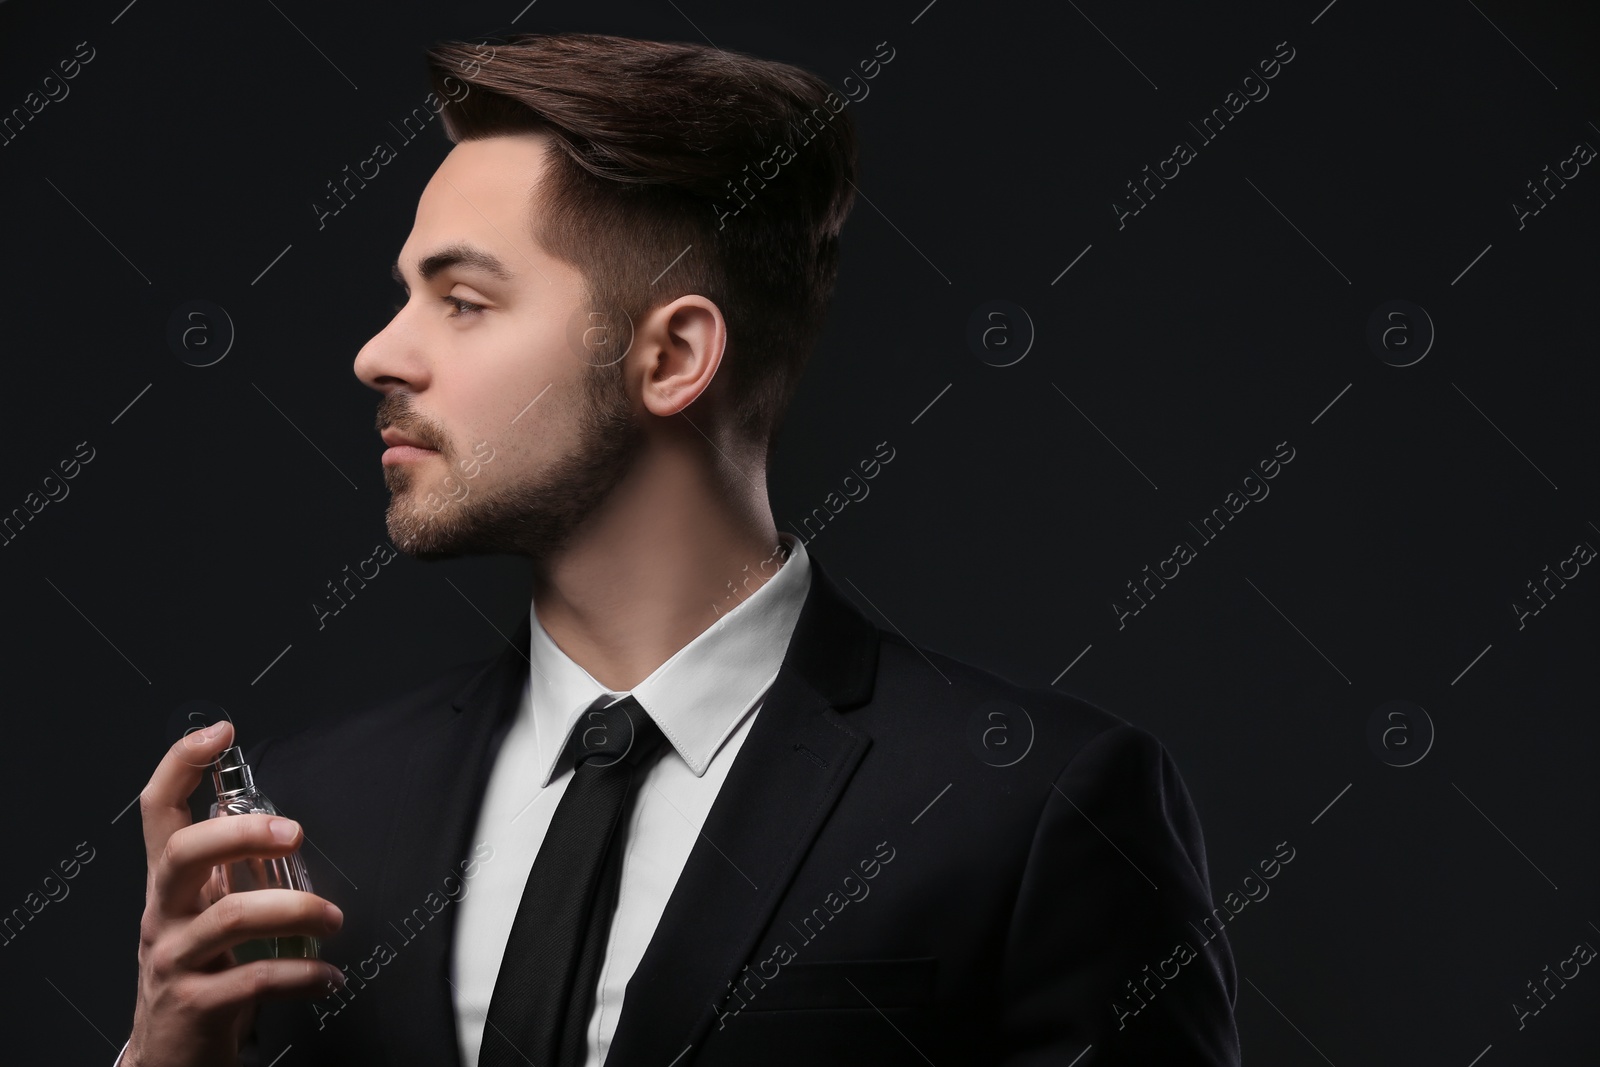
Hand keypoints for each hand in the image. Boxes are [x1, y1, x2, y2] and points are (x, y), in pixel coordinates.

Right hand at [122, 721, 344, 1066]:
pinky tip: (327, 976)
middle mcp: (163, 915)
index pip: (158, 810)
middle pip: (184, 853)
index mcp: (169, 885)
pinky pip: (256, 979)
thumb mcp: (203, 914)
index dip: (180, 764)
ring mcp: (173, 959)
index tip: (220, 731)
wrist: (170, 1056)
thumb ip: (227, 871)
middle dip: (242, 835)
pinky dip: (305, 975)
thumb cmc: (199, 975)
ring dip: (298, 910)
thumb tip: (272, 823)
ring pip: (231, 917)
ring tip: (333, 920)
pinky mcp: (195, 1003)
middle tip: (293, 833)